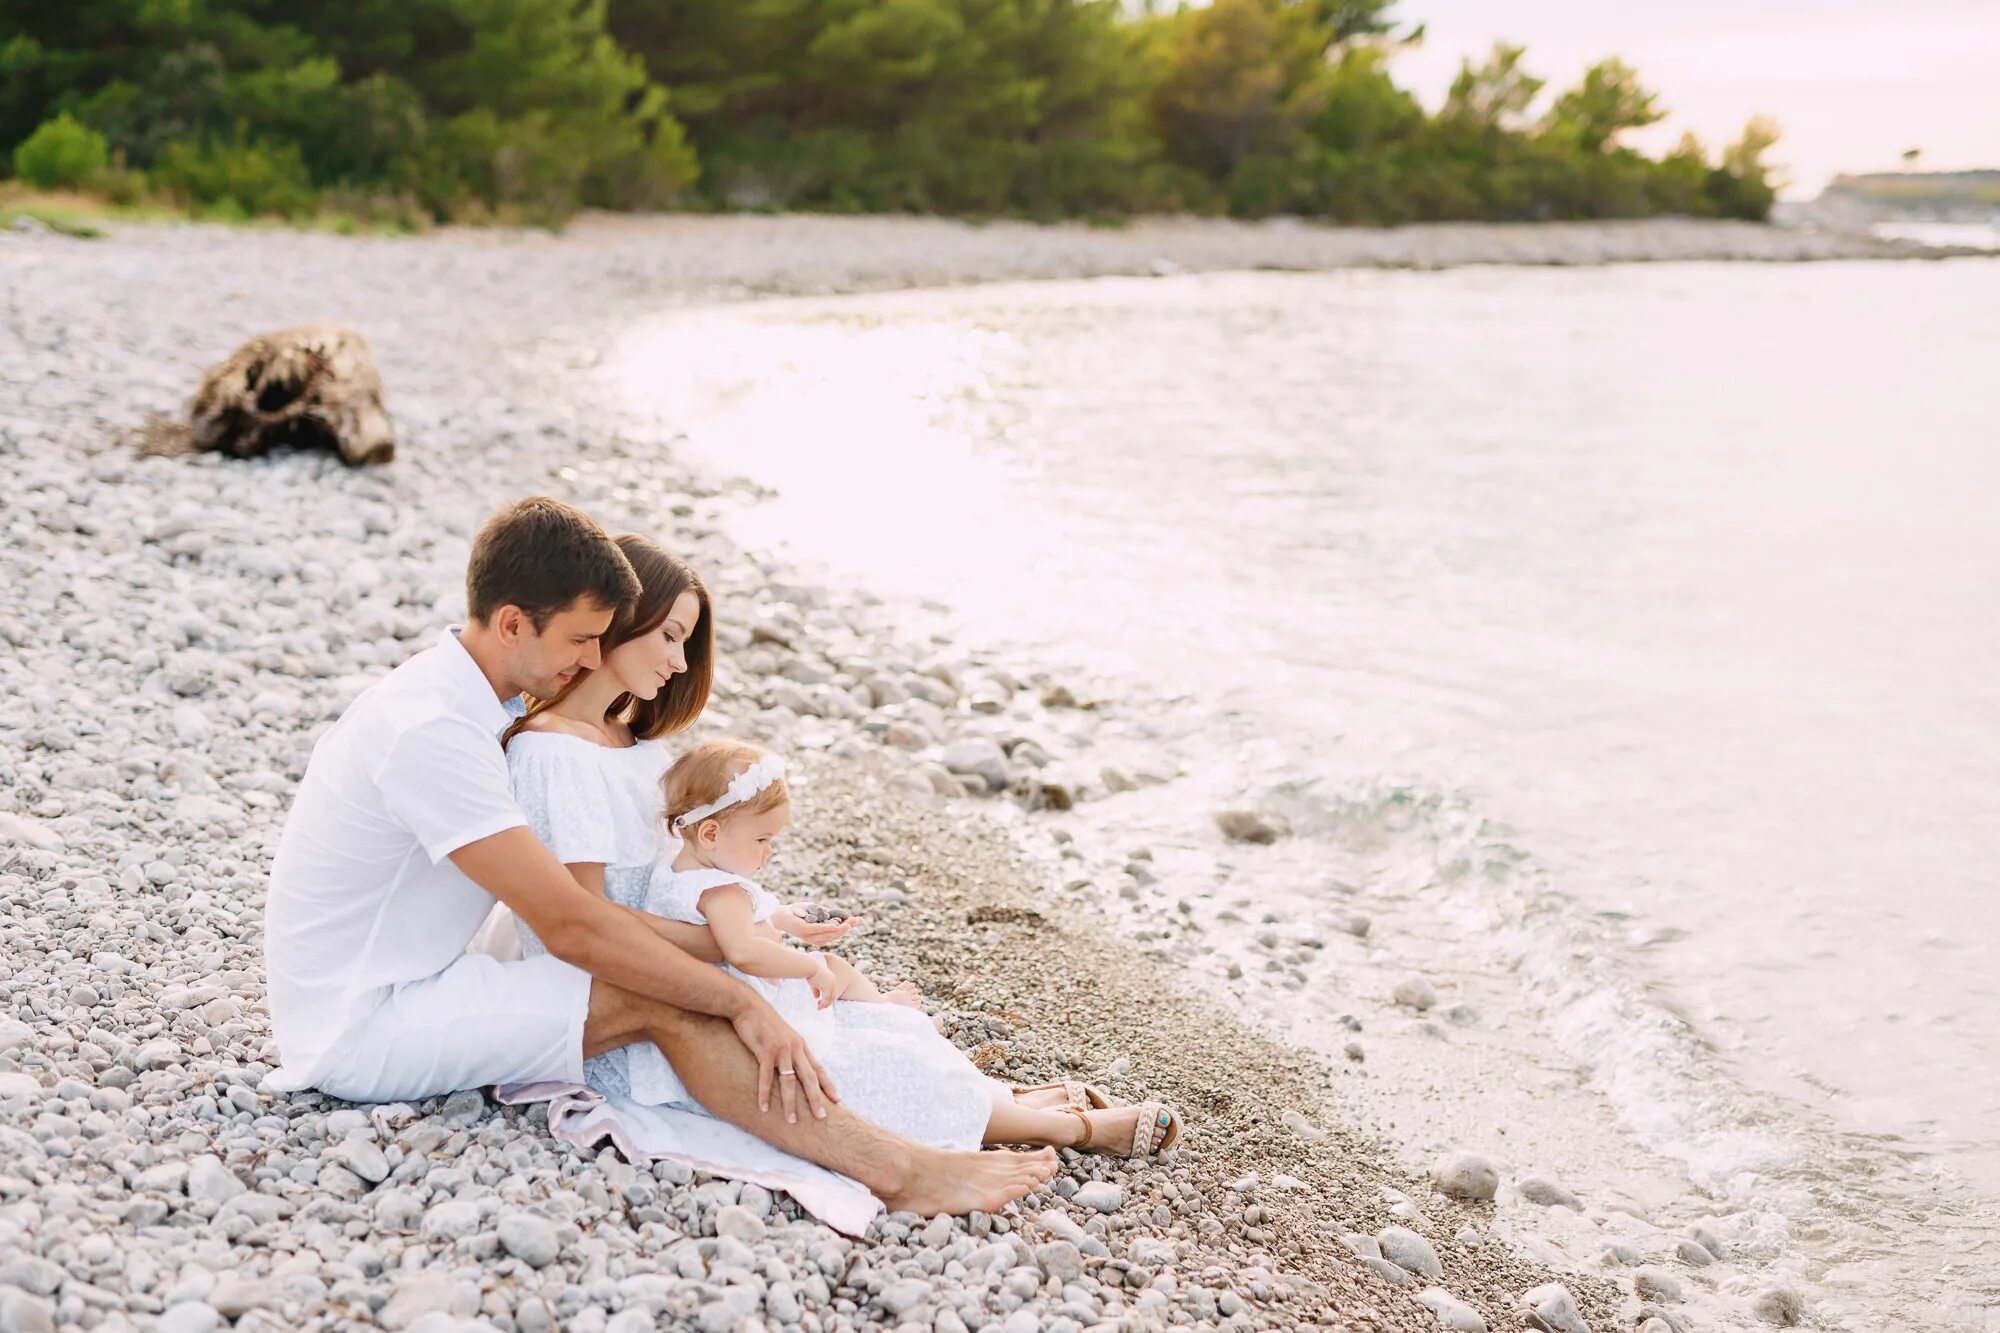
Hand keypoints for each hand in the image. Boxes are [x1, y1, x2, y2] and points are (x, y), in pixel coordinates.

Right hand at [730, 995, 835, 1122]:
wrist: (748, 1006)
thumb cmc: (764, 1022)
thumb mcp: (783, 1035)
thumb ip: (791, 1049)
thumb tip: (793, 1064)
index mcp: (801, 1045)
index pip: (818, 1068)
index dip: (828, 1084)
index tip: (838, 1099)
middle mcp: (795, 1048)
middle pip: (809, 1078)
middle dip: (816, 1099)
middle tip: (822, 1117)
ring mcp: (781, 1050)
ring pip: (789, 1081)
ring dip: (790, 1103)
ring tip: (792, 1120)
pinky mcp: (765, 1051)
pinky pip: (766, 1078)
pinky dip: (765, 1094)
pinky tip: (764, 1108)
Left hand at [775, 904, 865, 945]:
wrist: (779, 914)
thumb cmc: (797, 912)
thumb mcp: (816, 912)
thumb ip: (826, 915)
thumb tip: (839, 915)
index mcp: (819, 936)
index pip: (837, 933)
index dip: (849, 927)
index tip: (860, 920)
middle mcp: (816, 939)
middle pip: (836, 935)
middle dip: (848, 928)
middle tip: (857, 921)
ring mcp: (810, 936)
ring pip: (829, 934)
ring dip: (840, 929)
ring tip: (850, 923)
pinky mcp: (804, 931)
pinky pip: (818, 930)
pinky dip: (828, 928)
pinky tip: (836, 925)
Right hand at [807, 955, 841, 1008]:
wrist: (809, 966)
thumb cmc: (810, 972)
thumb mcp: (813, 982)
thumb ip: (816, 989)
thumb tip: (816, 997)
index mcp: (831, 978)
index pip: (831, 990)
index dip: (826, 997)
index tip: (820, 1001)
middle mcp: (833, 981)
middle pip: (832, 995)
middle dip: (826, 1002)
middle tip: (820, 1007)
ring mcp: (831, 984)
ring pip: (830, 998)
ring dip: (824, 1004)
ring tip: (818, 1008)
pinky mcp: (828, 987)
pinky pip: (826, 998)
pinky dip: (822, 1004)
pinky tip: (818, 1007)